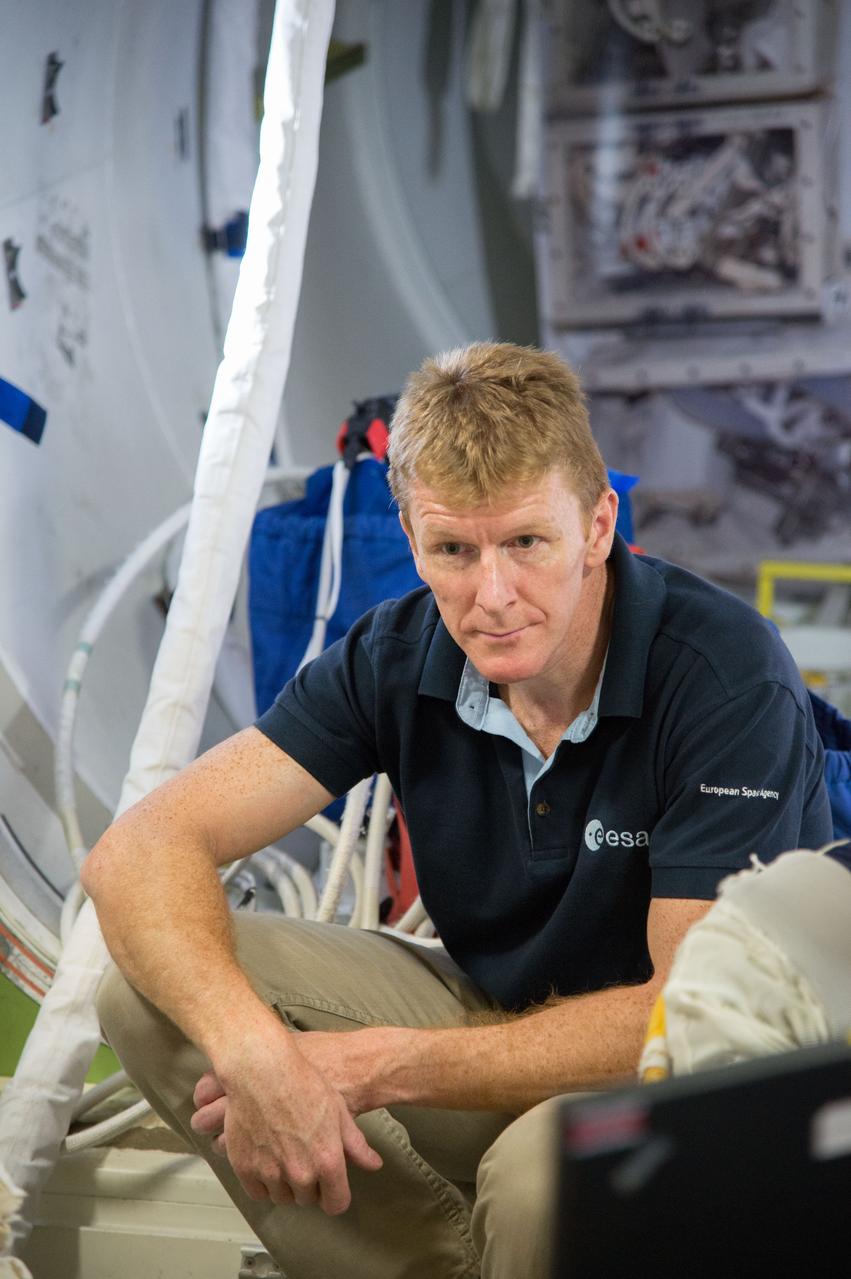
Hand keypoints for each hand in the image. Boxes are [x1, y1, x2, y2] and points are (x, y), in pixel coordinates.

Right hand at [190, 1026, 381, 1213]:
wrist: (261, 1070)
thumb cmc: (303, 1083)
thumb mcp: (338, 1110)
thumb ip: (355, 1144)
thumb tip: (374, 1165)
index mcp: (327, 1160)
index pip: (336, 1204)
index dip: (335, 1195)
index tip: (330, 1186)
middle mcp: (300, 1173)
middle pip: (308, 1199)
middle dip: (309, 1183)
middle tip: (303, 1155)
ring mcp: (270, 1173)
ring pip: (282, 1197)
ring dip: (285, 1184)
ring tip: (284, 1154)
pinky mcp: (245, 1169)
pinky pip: (257, 1192)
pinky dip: (261, 1181)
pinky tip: (265, 1158)